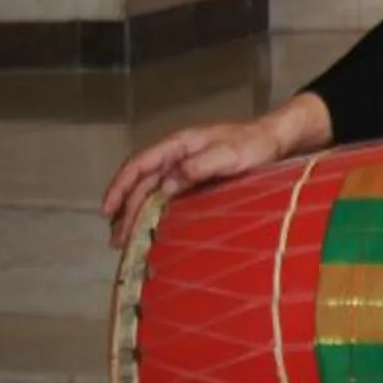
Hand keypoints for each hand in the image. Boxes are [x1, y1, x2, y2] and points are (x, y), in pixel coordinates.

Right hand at [100, 94, 331, 246]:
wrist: (276, 140)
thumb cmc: (254, 144)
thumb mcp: (230, 154)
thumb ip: (199, 165)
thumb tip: (167, 182)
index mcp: (178, 145)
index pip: (139, 165)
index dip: (120, 187)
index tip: (107, 211)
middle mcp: (175, 157)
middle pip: (141, 184)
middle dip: (125, 211)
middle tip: (117, 241)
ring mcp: (184, 169)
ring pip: (150, 193)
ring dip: (135, 216)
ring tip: (125, 242)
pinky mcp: (194, 181)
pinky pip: (167, 198)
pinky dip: (154, 214)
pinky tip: (150, 231)